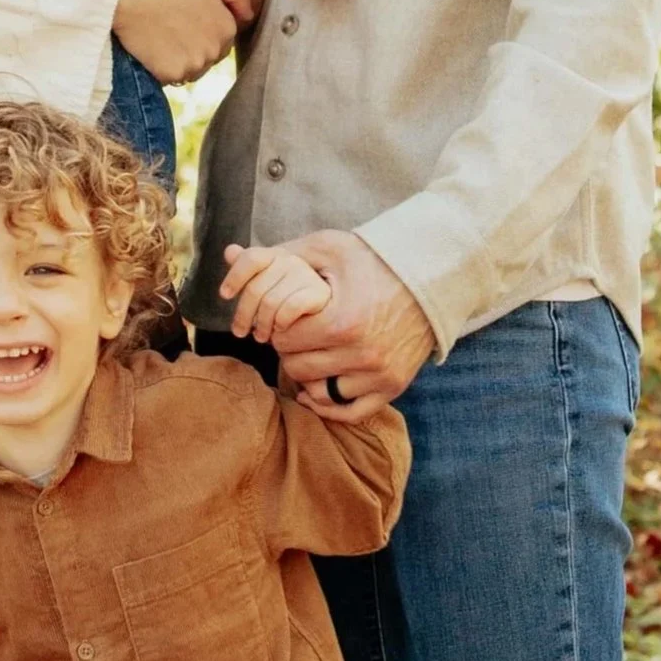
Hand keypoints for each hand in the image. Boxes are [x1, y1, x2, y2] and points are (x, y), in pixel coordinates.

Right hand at [114, 0, 247, 83]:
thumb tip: (248, 14)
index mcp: (227, 28)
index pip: (223, 34)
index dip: (206, 22)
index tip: (186, 10)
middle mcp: (214, 52)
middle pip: (208, 53)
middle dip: (196, 41)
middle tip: (172, 19)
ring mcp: (191, 66)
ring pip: (191, 66)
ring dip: (181, 55)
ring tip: (162, 30)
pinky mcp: (167, 74)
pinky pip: (170, 75)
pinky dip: (162, 64)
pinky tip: (151, 43)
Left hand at [218, 242, 334, 344]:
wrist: (329, 307)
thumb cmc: (291, 295)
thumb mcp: (268, 282)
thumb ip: (249, 268)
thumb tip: (230, 251)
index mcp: (276, 255)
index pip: (251, 258)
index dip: (235, 276)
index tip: (225, 295)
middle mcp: (291, 261)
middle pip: (256, 288)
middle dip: (243, 314)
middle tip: (240, 332)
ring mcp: (306, 276)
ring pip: (270, 302)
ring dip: (262, 324)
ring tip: (261, 336)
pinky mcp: (318, 294)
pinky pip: (289, 309)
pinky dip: (280, 322)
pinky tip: (280, 329)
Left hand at [267, 230, 436, 421]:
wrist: (432, 275)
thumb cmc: (375, 259)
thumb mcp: (329, 248)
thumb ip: (279, 255)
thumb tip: (228, 253)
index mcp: (341, 323)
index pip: (282, 340)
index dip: (278, 326)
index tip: (286, 317)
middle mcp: (361, 355)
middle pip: (296, 368)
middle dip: (291, 349)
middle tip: (297, 333)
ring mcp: (380, 375)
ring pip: (318, 392)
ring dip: (308, 375)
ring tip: (312, 353)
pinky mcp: (393, 387)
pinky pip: (349, 412)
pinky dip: (329, 404)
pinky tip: (318, 388)